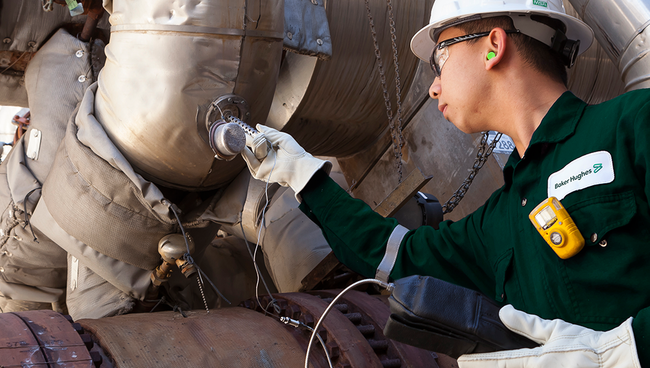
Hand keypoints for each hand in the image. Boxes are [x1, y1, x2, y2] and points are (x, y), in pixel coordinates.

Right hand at [242, 125, 330, 200]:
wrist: (298, 165)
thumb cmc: (294, 152)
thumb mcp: (281, 137)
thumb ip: (269, 132)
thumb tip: (258, 126)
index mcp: (272, 149)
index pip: (259, 141)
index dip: (252, 136)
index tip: (245, 129)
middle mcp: (266, 157)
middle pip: (253, 147)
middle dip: (252, 140)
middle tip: (247, 134)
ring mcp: (263, 165)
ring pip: (252, 153)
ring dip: (254, 146)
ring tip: (259, 142)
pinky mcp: (260, 172)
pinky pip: (251, 162)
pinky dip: (247, 155)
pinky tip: (244, 148)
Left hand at [457, 305, 639, 367]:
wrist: (614, 361)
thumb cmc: (587, 345)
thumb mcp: (555, 329)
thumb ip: (527, 324)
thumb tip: (504, 312)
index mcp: (535, 361)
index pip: (499, 362)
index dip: (478, 362)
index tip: (462, 361)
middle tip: (468, 366)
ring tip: (483, 367)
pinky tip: (513, 367)